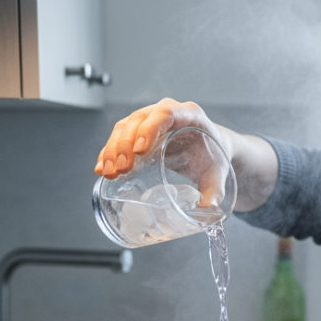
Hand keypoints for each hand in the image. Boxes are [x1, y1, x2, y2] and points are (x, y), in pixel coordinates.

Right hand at [94, 99, 228, 178]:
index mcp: (189, 115)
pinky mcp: (138, 130)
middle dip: (126, 144)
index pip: (166, 114)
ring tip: (109, 172)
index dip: (150, 129)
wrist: (210, 150)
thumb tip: (208, 209)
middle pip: (139, 120)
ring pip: (124, 127)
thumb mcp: (217, 173)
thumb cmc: (213, 157)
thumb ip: (215, 190)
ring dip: (113, 149)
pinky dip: (109, 152)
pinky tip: (102, 168)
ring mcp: (150, 119)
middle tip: (121, 169)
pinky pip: (119, 136)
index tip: (140, 151)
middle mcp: (167, 111)